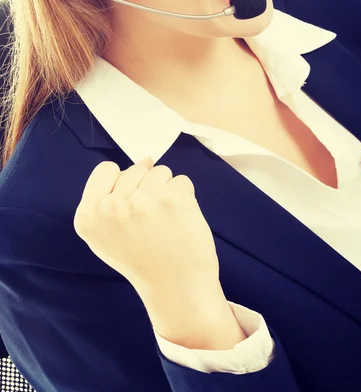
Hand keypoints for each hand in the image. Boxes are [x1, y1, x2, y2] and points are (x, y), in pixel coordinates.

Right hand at [73, 158, 219, 300]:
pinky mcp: (171, 198)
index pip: (105, 170)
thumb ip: (112, 196)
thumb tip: (146, 160)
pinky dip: (185, 198)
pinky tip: (180, 221)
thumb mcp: (107, 234)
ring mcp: (141, 200)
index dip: (122, 185)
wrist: (176, 288)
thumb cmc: (144, 260)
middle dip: (146, 188)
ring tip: (165, 222)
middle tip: (149, 223)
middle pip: (135, 169)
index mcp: (88, 216)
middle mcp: (111, 206)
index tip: (130, 210)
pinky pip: (181, 181)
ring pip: (160, 172)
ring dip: (166, 192)